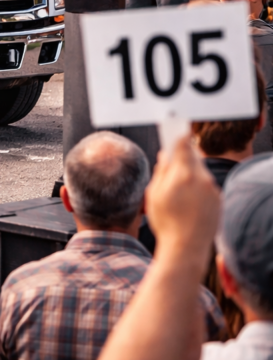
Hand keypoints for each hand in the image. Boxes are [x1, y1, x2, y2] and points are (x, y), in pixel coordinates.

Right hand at [145, 134, 219, 270]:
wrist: (187, 247)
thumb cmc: (166, 222)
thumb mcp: (154, 194)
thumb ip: (161, 172)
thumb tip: (165, 157)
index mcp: (183, 174)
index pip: (183, 144)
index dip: (178, 134)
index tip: (176, 126)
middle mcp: (201, 178)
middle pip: (193, 156)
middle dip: (183, 153)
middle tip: (174, 154)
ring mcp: (212, 189)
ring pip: (200, 171)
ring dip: (190, 171)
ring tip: (178, 185)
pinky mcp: (218, 199)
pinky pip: (206, 185)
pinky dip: (198, 186)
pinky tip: (188, 199)